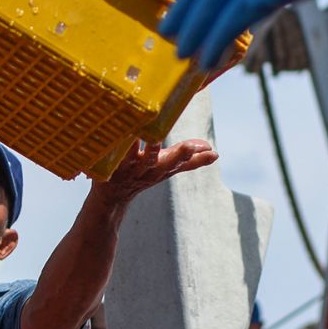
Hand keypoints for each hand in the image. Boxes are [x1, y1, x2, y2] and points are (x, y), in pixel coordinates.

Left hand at [90, 139, 217, 207]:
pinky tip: (124, 131)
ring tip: (155, 138)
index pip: (183, 162)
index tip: (210, 150)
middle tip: (189, 147)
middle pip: (166, 164)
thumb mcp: (167, 169)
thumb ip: (190, 161)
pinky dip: (120, 145)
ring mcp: (129, 169)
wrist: (111, 196)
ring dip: (148, 151)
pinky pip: (115, 155)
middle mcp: (148, 170)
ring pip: (140, 159)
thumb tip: (216, 154)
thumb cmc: (142, 175)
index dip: (195, 156)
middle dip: (179, 156)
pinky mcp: (111, 166)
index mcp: (163, 169)